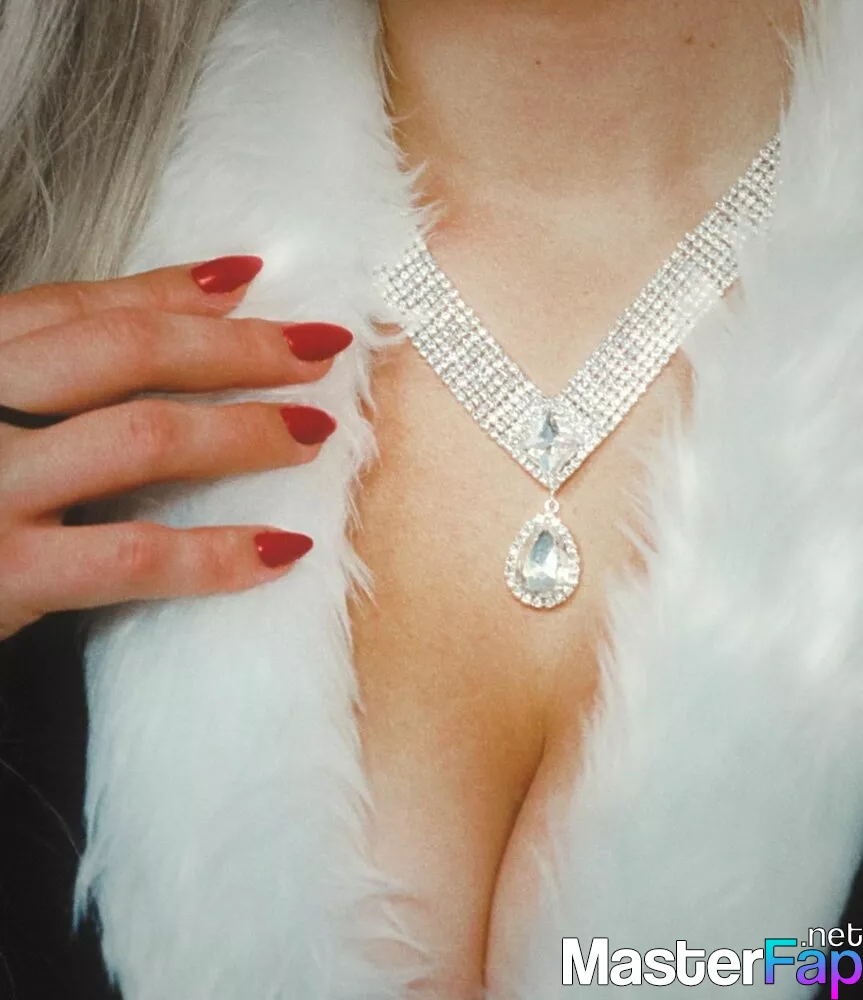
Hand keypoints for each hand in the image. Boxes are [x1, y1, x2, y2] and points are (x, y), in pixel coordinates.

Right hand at [0, 256, 352, 639]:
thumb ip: (31, 372)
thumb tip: (166, 316)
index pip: (76, 305)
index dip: (172, 289)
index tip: (250, 279)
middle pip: (122, 350)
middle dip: (233, 347)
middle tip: (317, 348)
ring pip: (140, 437)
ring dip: (242, 431)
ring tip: (314, 432)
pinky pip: (130, 556)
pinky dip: (214, 555)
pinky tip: (279, 551)